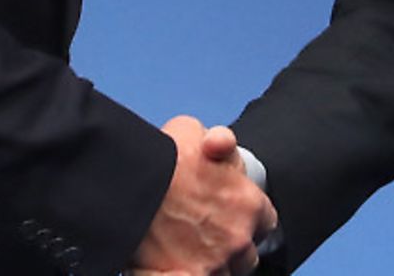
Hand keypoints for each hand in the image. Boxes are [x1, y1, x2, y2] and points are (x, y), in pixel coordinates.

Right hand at [131, 116, 276, 275]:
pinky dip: (187, 275)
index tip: (230, 215)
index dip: (247, 218)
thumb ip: (218, 141)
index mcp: (250, 204)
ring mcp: (217, 265)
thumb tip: (219, 145)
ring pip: (225, 273)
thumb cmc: (160, 160)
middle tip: (203, 234)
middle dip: (230, 245)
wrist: (128, 188)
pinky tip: (175, 267)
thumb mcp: (191, 131)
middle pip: (247, 253)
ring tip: (187, 252)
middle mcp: (240, 239)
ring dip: (212, 264)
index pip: (264, 221)